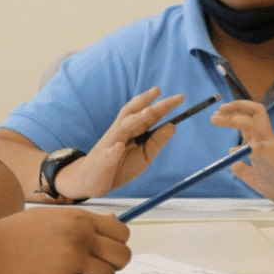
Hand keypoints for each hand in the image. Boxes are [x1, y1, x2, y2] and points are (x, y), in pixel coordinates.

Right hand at [0, 208, 130, 273]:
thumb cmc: (17, 233)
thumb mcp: (54, 216)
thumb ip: (85, 220)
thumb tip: (114, 221)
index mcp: (81, 219)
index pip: (122, 232)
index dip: (119, 243)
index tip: (111, 248)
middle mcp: (81, 237)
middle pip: (122, 255)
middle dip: (116, 263)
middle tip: (103, 265)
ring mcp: (72, 259)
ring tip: (80, 273)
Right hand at [56, 86, 183, 199]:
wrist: (93, 182)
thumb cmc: (120, 166)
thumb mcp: (145, 155)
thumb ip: (157, 141)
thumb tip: (173, 126)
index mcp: (134, 131)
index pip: (149, 115)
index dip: (163, 105)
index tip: (180, 97)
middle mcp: (122, 132)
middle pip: (135, 113)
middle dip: (149, 102)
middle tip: (163, 92)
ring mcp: (111, 144)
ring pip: (122, 128)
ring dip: (135, 119)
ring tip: (149, 111)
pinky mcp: (102, 160)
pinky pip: (108, 155)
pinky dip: (113, 151)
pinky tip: (119, 147)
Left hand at [210, 100, 273, 204]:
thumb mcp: (256, 179)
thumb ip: (243, 169)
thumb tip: (230, 154)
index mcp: (261, 144)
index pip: (246, 122)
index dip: (231, 115)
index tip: (216, 116)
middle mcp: (267, 140)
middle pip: (251, 115)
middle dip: (233, 109)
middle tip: (215, 113)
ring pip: (255, 123)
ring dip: (236, 118)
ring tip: (221, 118)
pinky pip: (264, 147)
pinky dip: (252, 146)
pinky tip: (243, 149)